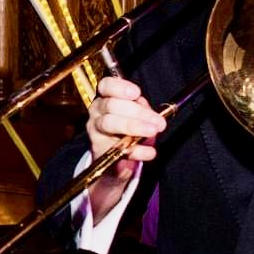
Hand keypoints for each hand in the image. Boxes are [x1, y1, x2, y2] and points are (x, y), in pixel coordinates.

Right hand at [85, 75, 160, 221]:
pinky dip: (134, 153)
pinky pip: (115, 151)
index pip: (106, 85)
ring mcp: (96, 136)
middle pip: (110, 107)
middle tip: (157, 123)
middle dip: (136, 114)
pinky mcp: (100, 156)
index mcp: (105, 101)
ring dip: (134, 129)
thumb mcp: (136, 119)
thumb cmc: (127, 135)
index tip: (136, 92)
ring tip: (153, 135)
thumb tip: (154, 114)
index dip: (120, 86)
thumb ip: (142, 113)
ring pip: (109, 125)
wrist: (110, 168)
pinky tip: (147, 155)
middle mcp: (96, 116)